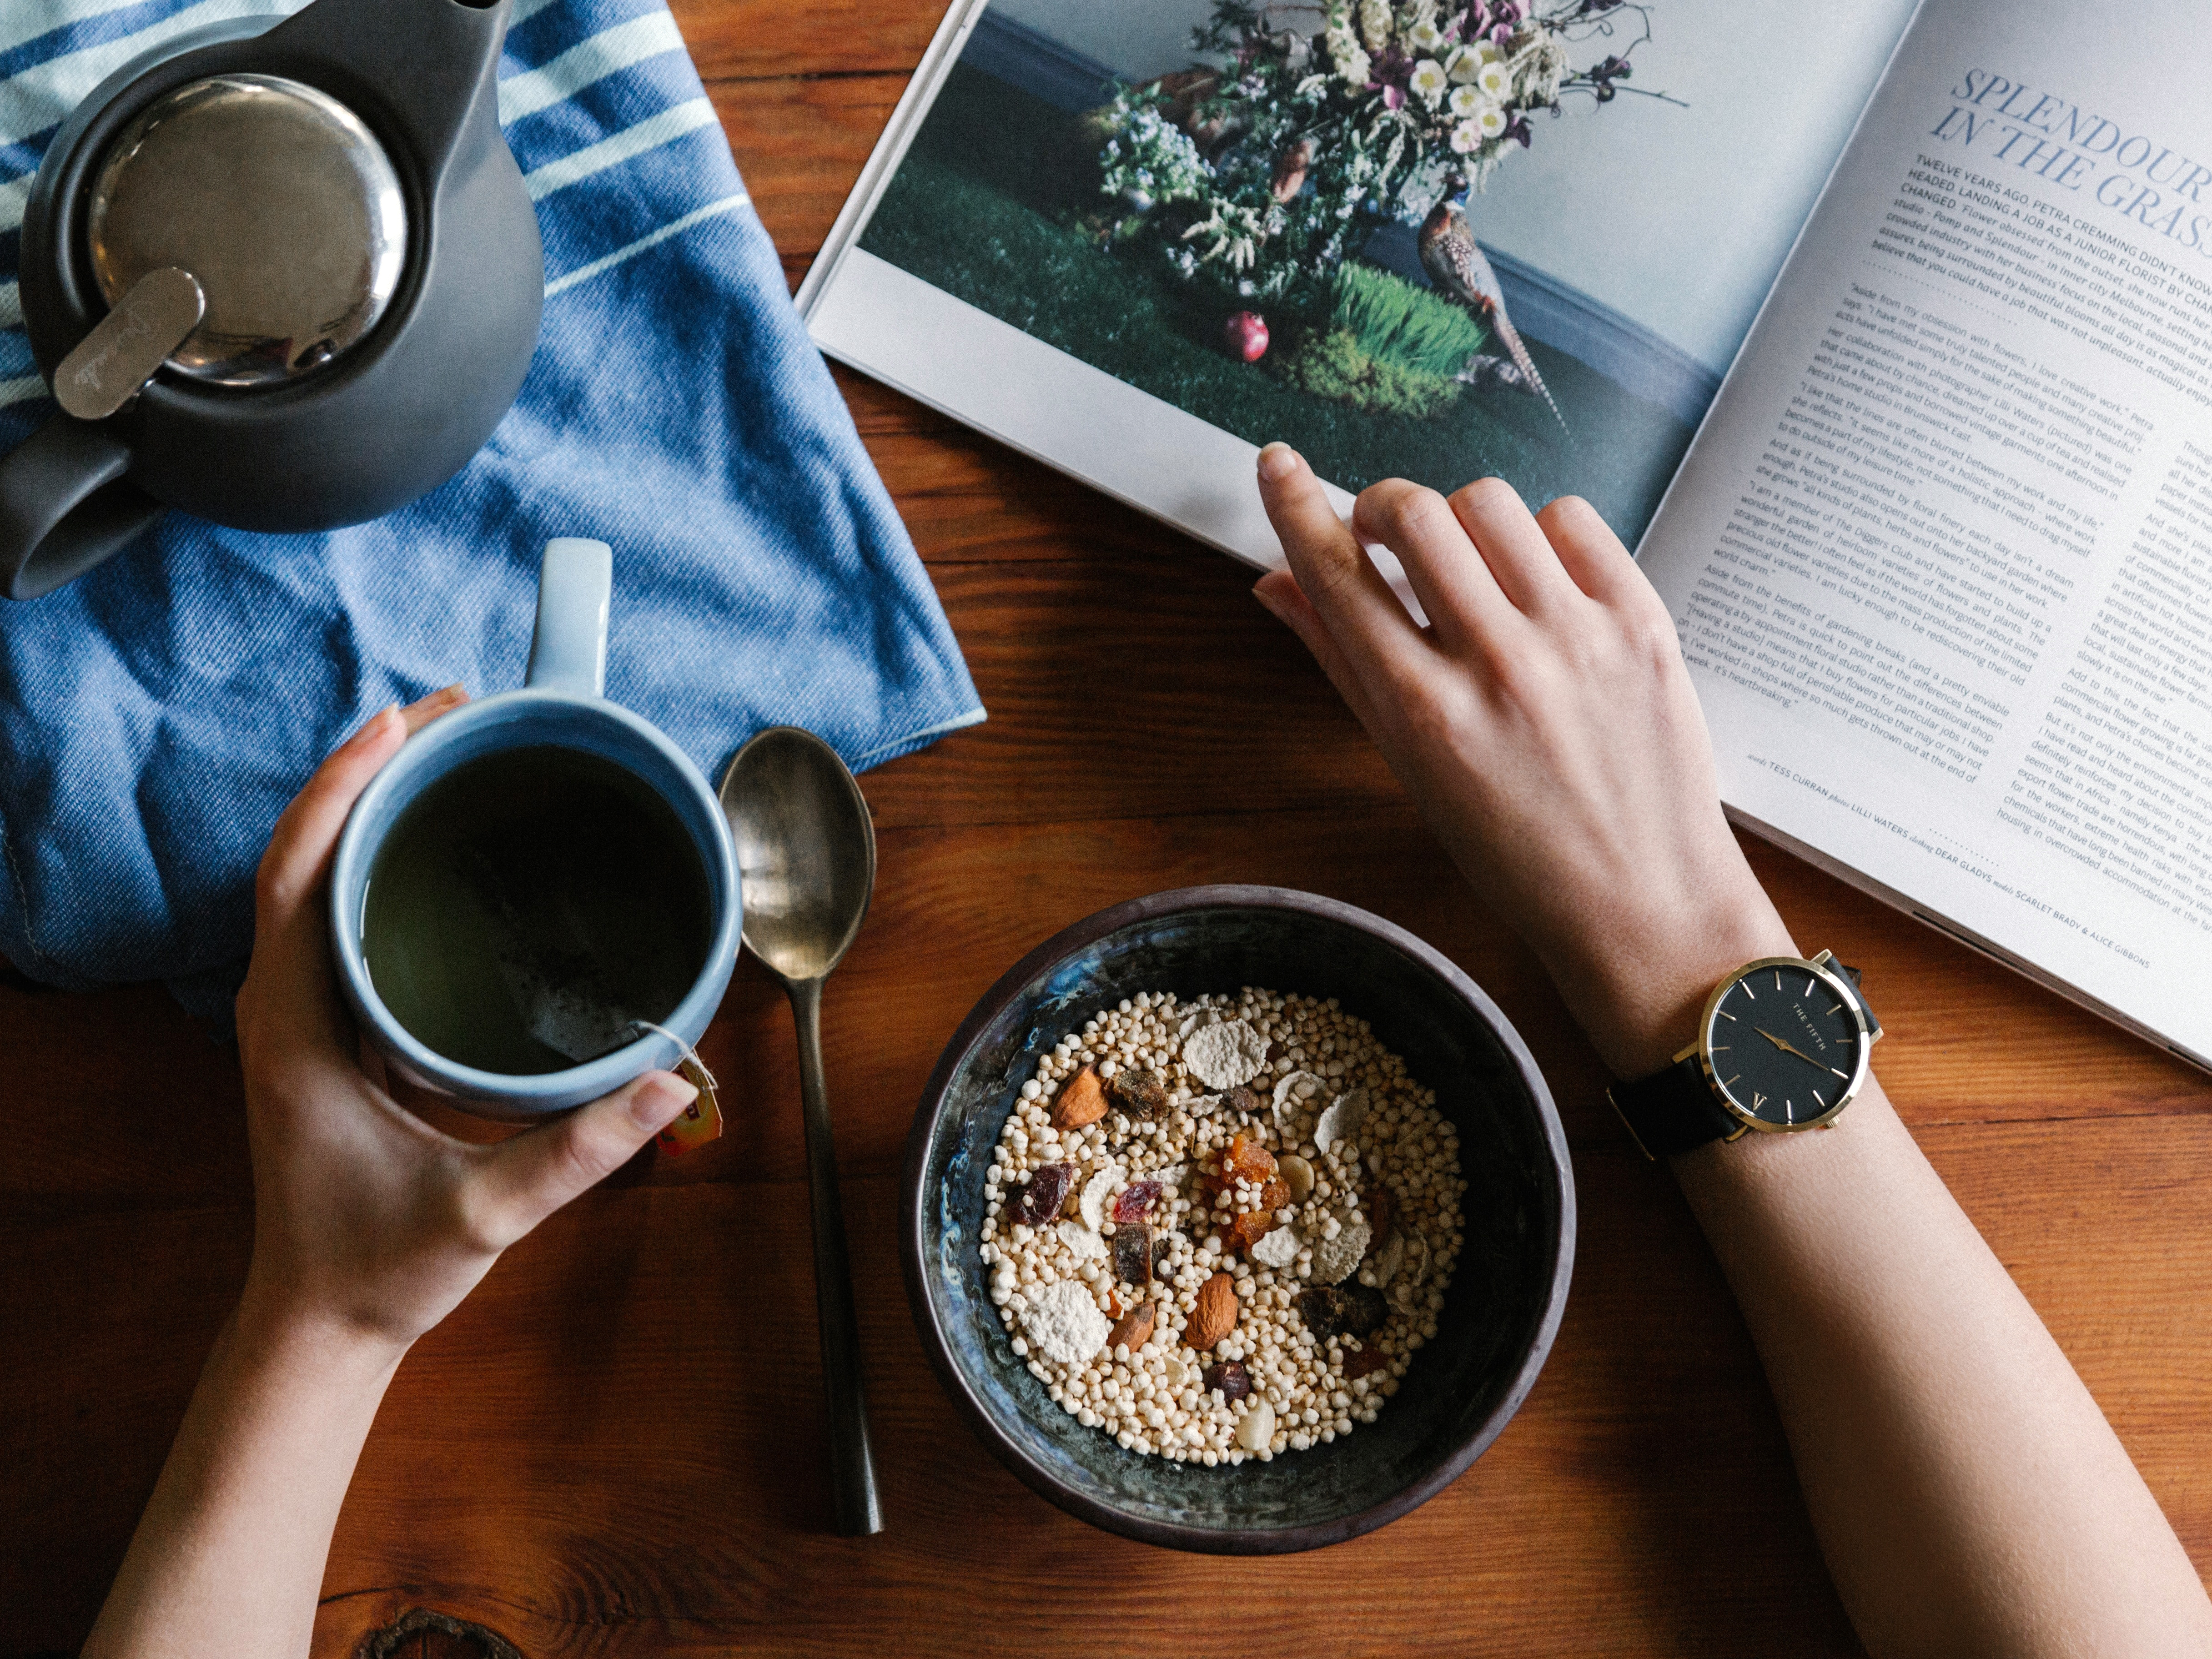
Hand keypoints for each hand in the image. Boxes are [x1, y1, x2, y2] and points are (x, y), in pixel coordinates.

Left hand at [231, 687, 697, 1357]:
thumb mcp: (483, 1213)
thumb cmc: (378, 1267)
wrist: (321, 1322)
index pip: (297, 875)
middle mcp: (285, 1005)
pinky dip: (375, 856)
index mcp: (297, 1028)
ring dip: (371, 804)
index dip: (343, 787)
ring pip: (314, 876)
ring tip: (449, 748)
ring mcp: (300, 1013)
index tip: (403, 722)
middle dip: (369, 769)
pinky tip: (434, 841)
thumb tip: (671, 1082)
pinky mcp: (326, 1026)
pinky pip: (336, 912)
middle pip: (304, 851)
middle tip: (455, 711)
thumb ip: (578, 1151)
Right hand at [1251, 445, 1793, 1077]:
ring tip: (1472, 567)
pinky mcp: (1642, 621)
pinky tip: (1537, 580)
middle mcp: (1498, 665)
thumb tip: (1276, 583)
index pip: (1337, 575)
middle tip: (1385, 534)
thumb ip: (1342, 666)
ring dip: (1462, 520)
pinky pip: (1572, 519)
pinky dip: (1541, 534)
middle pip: (1414, 513)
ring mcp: (1577, 637)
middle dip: (1382, 506)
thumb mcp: (1411, 771)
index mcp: (1425, 713)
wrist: (1644, 903)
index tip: (1278, 464)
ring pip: (1490, 502)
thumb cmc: (1518, 853)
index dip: (1296, 505)